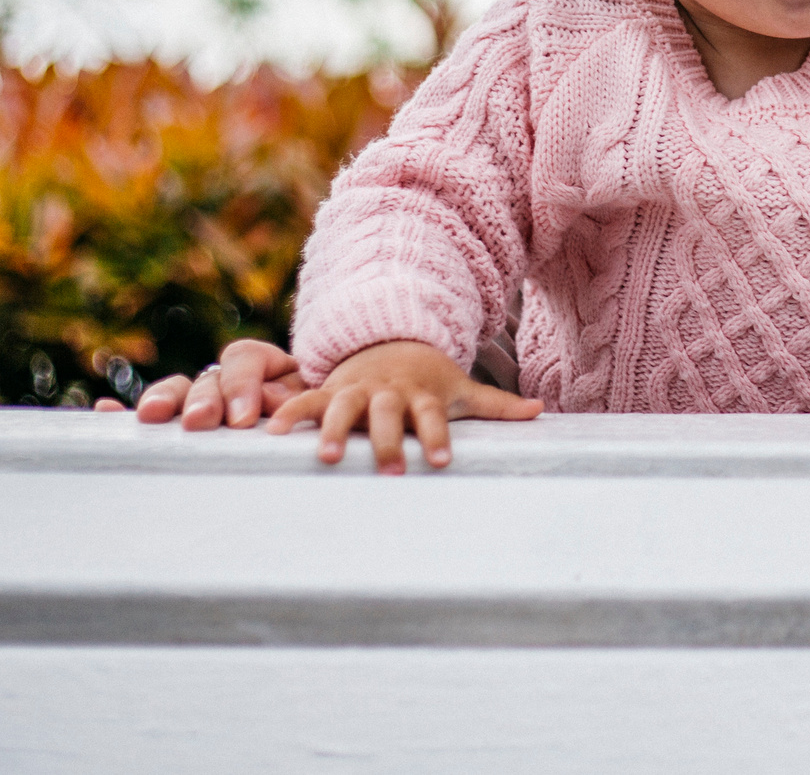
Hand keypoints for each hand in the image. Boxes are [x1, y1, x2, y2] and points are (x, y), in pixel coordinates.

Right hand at [93, 338, 307, 428]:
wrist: (320, 442)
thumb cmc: (319, 423)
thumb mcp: (317, 406)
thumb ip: (299, 400)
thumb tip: (273, 398)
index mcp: (266, 368)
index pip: (245, 358)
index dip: (243, 384)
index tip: (243, 418)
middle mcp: (229, 380)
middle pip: (207, 377)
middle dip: (201, 398)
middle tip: (198, 421)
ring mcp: (203, 402)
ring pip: (178, 392)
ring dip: (165, 401)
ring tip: (150, 417)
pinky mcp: (181, 426)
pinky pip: (153, 416)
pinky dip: (126, 413)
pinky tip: (103, 411)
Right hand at [265, 339, 542, 472]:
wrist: (391, 340)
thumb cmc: (430, 379)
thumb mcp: (462, 388)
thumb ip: (498, 405)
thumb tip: (539, 411)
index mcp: (423, 394)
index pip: (434, 416)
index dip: (438, 436)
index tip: (443, 461)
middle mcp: (389, 391)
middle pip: (389, 413)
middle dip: (388, 440)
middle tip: (390, 470)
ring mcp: (358, 388)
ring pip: (344, 406)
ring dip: (333, 430)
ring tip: (324, 457)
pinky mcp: (330, 389)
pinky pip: (306, 399)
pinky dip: (289, 413)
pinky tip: (270, 434)